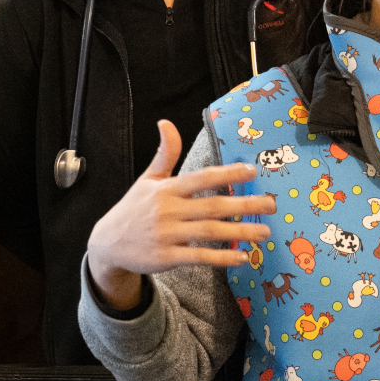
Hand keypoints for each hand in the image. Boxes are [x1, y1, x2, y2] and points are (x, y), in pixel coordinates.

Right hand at [85, 121, 276, 311]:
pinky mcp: (166, 258)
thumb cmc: (133, 208)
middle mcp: (168, 210)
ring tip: (264, 232)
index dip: (227, 173)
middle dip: (244, 204)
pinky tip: (242, 257)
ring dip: (239, 232)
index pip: (201, 178)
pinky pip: (199, 257)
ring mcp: (167, 235)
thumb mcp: (147, 179)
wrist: (107, 244)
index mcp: (166, 189)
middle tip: (272, 204)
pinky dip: (221, 257)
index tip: (252, 171)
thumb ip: (164, 154)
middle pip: (213, 206)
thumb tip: (166, 122)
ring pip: (210, 232)